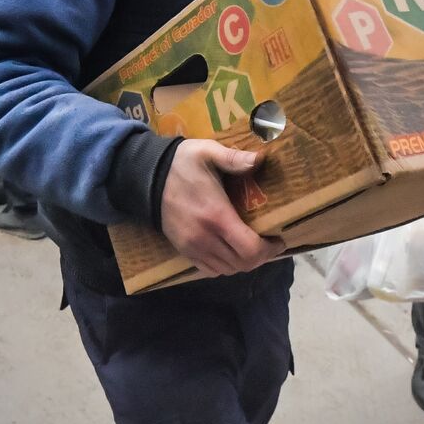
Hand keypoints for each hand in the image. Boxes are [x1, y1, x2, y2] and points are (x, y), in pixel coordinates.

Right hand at [159, 141, 284, 276]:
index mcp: (217, 216)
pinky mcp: (183, 251)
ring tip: (252, 246)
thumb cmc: (180, 164)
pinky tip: (230, 251)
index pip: (251, 249)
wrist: (144, 178)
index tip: (279, 239)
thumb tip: (260, 159)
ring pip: (228, 270)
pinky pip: (210, 271)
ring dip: (244, 262)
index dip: (270, 249)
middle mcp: (205, 239)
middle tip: (269, 243)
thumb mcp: (207, 153)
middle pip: (243, 264)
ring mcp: (193, 248)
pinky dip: (225, 266)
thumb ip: (234, 158)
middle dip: (262, 256)